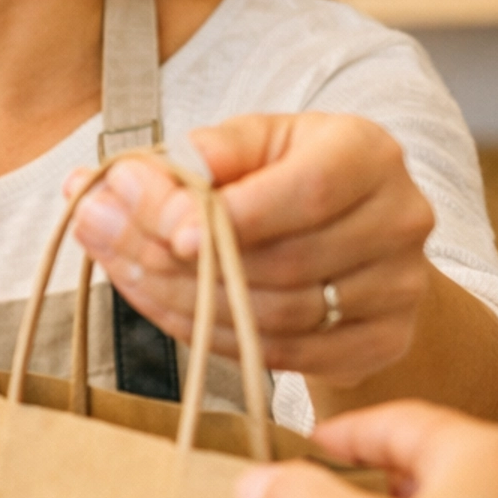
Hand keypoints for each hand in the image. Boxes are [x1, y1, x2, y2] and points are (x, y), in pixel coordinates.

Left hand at [68, 112, 433, 386]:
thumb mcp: (256, 143)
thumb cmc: (291, 176)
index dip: (234, 218)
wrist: (356, 236)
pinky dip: (211, 335)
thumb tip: (123, 180)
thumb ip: (205, 153)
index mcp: (370, 155)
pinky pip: (281, 354)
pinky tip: (160, 306)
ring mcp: (396, 290)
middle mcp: (398, 221)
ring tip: (118, 267)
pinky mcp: (381, 341)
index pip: (307, 192)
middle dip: (180, 258)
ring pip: (276, 316)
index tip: (166, 230)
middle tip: (99, 231)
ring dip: (184, 299)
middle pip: (284, 262)